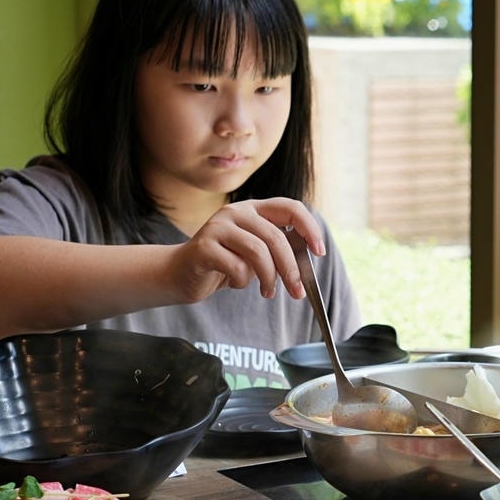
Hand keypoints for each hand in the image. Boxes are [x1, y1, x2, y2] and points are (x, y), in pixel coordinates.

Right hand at [168, 198, 325, 302]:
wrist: (180, 273)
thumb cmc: (223, 264)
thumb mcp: (255, 255)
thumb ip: (276, 253)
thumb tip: (305, 267)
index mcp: (253, 209)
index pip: (290, 208)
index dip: (309, 228)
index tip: (319, 251)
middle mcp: (236, 212)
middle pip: (276, 237)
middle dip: (290, 268)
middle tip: (296, 291)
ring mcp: (218, 226)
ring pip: (258, 252)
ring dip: (269, 278)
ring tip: (267, 292)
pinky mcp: (204, 246)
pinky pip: (236, 267)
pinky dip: (242, 281)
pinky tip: (235, 283)